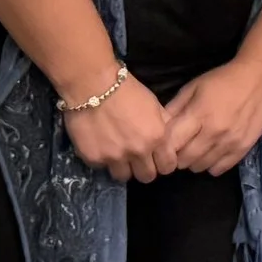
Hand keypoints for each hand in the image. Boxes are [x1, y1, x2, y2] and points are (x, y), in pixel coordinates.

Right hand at [61, 72, 177, 181]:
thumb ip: (162, 125)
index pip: (167, 167)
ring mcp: (114, 157)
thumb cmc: (127, 90)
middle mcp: (137, 151)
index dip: (163, 164)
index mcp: (156, 138)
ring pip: (124, 176)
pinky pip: (102, 167)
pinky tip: (101, 146)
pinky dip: (103, 160)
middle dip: (145, 169)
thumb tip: (168, 139)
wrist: (93, 85)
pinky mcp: (93, 158)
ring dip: (123, 168)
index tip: (157, 160)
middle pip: (147, 177)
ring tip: (119, 154)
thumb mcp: (154, 105)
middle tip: (138, 160)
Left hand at [165, 56, 261, 175]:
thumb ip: (174, 108)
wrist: (259, 78)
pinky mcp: (243, 148)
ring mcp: (230, 142)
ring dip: (193, 161)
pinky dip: (210, 164)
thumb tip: (157, 128)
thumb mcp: (193, 88)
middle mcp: (214, 131)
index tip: (162, 146)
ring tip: (196, 148)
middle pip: (183, 160)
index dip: (161, 149)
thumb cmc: (222, 81)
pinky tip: (211, 152)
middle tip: (180, 147)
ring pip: (199, 167)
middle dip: (176, 156)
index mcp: (198, 114)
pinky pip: (218, 169)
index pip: (170, 144)